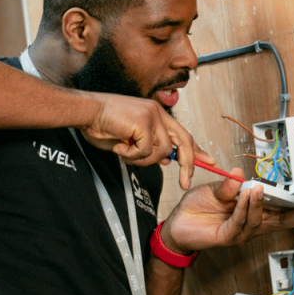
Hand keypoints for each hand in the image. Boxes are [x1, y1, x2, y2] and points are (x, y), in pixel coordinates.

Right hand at [79, 92, 213, 188]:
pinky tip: (119, 147)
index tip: (208, 161)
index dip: (196, 149)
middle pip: (184, 141)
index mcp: (158, 115)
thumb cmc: (103, 125)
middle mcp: (159, 113)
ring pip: (162, 151)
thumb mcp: (130, 141)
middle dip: (188, 164)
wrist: (85, 111)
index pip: (183, 133)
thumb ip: (149, 148)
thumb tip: (167, 161)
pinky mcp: (143, 121)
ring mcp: (152, 116)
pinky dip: (131, 155)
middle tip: (185, 183)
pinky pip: (145, 151)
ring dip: (143, 160)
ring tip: (125, 152)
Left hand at [161, 168, 293, 252]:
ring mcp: (239, 233)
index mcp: (251, 212)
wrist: (176, 224)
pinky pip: (239, 224)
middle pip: (278, 221)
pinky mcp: (227, 237)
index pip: (278, 211)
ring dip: (259, 204)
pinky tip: (245, 198)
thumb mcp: (215, 189)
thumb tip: (241, 176)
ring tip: (259, 189)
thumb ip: (229, 186)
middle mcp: (249, 224)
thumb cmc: (197, 207)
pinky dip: (243, 210)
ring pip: (257, 221)